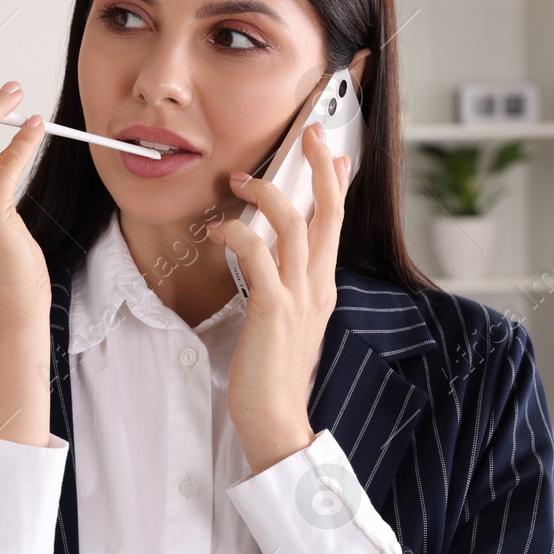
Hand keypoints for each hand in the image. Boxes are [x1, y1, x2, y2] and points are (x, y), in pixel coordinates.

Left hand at [207, 121, 351, 473]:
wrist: (276, 420)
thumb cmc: (272, 376)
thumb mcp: (287, 324)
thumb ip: (285, 290)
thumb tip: (271, 263)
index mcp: (323, 288)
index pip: (335, 225)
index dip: (336, 185)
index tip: (334, 154)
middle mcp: (319, 286)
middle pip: (329, 211)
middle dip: (319, 166)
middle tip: (310, 132)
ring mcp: (300, 296)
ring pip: (295, 223)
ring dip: (265, 192)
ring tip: (237, 179)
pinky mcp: (274, 308)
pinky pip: (258, 253)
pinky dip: (236, 233)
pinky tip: (217, 232)